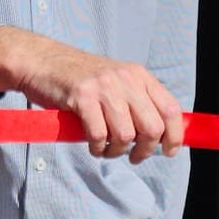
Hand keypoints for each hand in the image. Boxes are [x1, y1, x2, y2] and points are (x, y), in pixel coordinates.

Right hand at [0, 25, 184, 162]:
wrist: (43, 62)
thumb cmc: (81, 80)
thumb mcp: (117, 83)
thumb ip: (138, 103)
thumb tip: (160, 136)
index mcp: (139, 76)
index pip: (170, 109)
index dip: (174, 135)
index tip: (169, 151)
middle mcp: (125, 79)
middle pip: (152, 127)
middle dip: (145, 150)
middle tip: (134, 156)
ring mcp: (104, 87)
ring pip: (125, 135)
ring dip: (117, 151)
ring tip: (107, 150)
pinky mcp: (82, 97)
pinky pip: (99, 136)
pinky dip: (98, 148)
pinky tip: (93, 145)